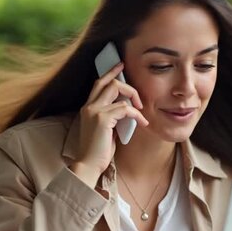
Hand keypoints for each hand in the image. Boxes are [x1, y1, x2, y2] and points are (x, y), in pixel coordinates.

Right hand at [70, 63, 148, 186]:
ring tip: (141, 113)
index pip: (99, 83)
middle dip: (127, 85)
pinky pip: (125, 108)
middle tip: (139, 98)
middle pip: (109, 81)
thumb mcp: (107, 129)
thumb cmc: (99, 150)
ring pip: (117, 89)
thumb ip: (113, 116)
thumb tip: (128, 108)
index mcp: (88, 108)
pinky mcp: (102, 119)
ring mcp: (94, 111)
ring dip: (134, 98)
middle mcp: (89, 106)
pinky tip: (143, 123)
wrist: (90, 165)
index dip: (110, 72)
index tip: (121, 65)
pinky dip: (137, 114)